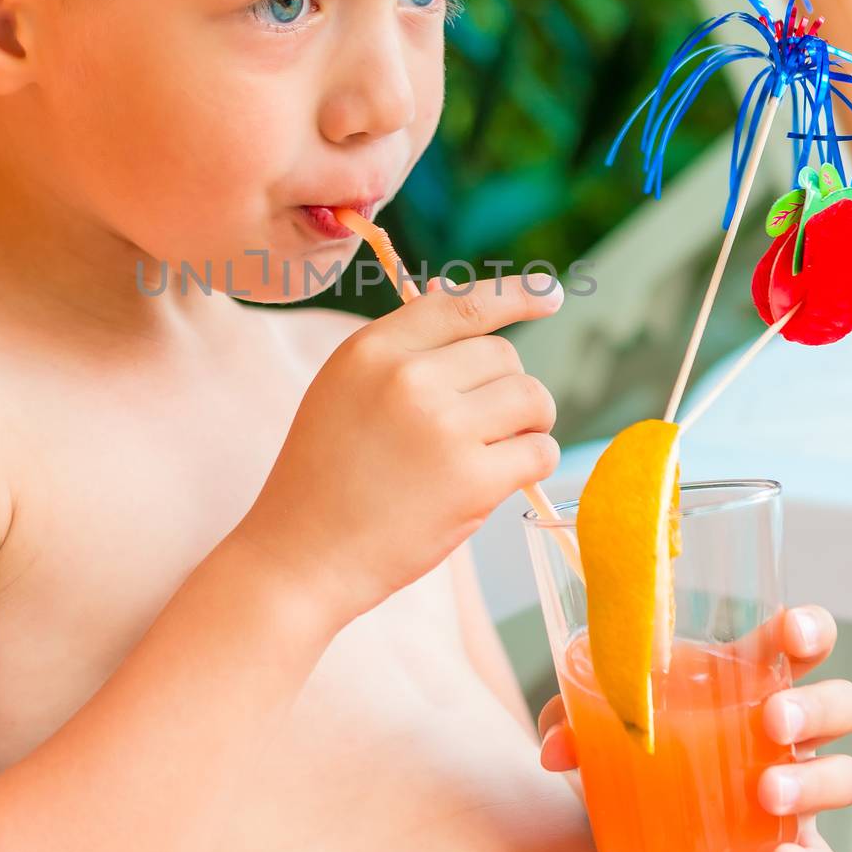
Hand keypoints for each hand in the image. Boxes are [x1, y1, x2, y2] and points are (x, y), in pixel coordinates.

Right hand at [246, 274, 562, 627]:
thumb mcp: (344, 391)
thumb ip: (403, 352)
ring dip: (530, 424)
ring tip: (496, 450)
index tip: (550, 295)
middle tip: (485, 426)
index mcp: (373, 350)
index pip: (461, 304)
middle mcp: (408, 378)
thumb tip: (471, 303)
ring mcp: (442, 428)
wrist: (301, 556)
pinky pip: (539, 451)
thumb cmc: (325, 476)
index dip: (516, 295)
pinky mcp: (471, 480)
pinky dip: (532, 463)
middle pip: (504, 356)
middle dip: (508, 388)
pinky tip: (499, 479)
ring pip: (532, 398)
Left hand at [538, 605, 851, 851]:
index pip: (797, 642)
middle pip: (840, 704)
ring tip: (768, 793)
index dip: (809, 629)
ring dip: (814, 782)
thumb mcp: (600, 726)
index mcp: (744, 682)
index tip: (792, 632)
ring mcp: (793, 792)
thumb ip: (575, 721)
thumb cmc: (637, 753)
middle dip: (817, 707)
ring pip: (845, 776)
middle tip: (773, 721)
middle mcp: (781, 734)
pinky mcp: (788, 850)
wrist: (636, 833)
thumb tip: (557, 748)